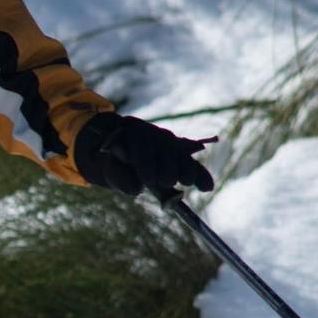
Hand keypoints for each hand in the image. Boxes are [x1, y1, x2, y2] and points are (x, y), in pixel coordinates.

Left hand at [74, 112, 215, 197]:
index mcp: (130, 130)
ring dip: (185, 167)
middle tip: (165, 181)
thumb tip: (137, 188)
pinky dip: (200, 176)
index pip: (139, 139)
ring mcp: (167, 140)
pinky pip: (191, 163)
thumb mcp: (111, 172)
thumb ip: (120, 177)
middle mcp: (151, 132)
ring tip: (186, 183)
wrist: (121, 159)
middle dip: (166, 163)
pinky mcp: (180, 153)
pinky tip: (207, 187)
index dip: (145, 159)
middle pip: (164, 143)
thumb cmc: (115, 165)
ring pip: (179, 151)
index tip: (147, 179)